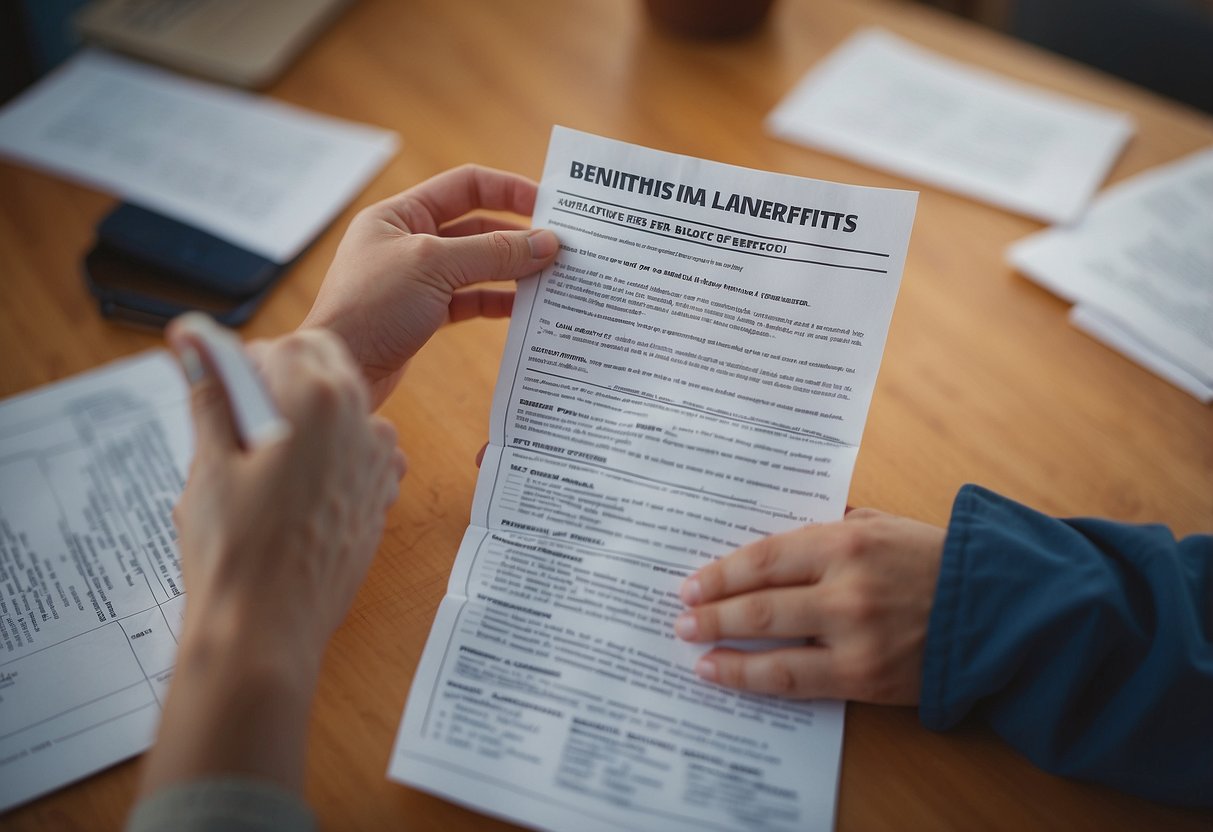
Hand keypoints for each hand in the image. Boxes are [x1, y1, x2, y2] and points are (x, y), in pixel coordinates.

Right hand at [139, 321, 404, 795]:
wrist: (268, 630)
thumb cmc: (235, 550)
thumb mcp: (209, 462)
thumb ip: (211, 392)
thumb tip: (195, 341)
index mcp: (319, 398)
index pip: (290, 344)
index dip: (252, 364)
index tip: (226, 394)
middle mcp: (363, 422)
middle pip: (328, 368)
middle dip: (287, 382)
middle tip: (242, 429)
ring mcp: (380, 462)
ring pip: (347, 410)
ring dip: (311, 419)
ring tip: (265, 468)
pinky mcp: (383, 497)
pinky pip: (360, 452)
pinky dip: (333, 455)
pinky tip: (296, 492)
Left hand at [302, 164, 560, 407]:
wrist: (341, 368)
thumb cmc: (372, 308)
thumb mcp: (435, 268)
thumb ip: (493, 253)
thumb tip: (547, 242)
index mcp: (400, 214)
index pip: (466, 186)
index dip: (509, 190)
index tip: (550, 205)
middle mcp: (408, 241)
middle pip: (477, 227)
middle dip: (518, 235)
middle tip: (561, 246)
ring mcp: (417, 279)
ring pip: (477, 266)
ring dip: (513, 270)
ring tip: (552, 277)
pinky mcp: (424, 314)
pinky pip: (471, 299)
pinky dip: (498, 301)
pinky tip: (525, 308)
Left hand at [675, 509, 944, 703]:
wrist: (998, 610)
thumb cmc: (934, 560)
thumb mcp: (881, 523)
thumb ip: (828, 527)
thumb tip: (772, 538)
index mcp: (846, 540)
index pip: (765, 557)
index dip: (721, 573)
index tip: (691, 582)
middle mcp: (845, 587)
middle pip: (758, 602)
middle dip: (711, 611)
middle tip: (680, 616)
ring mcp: (854, 636)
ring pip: (771, 644)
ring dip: (722, 645)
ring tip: (693, 647)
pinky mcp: (864, 676)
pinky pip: (796, 680)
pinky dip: (753, 678)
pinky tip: (725, 674)